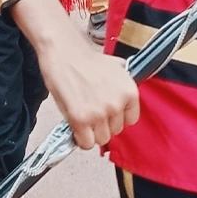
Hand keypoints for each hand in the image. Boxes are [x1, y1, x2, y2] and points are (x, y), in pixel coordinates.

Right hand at [39, 28, 139, 149]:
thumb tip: (125, 101)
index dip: (117, 117)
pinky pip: (86, 143)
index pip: (131, 120)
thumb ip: (124, 87)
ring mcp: (99, 113)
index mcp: (130, 92)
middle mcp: (117, 104)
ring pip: (101, 139)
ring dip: (91, 132)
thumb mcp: (116, 69)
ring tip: (83, 117)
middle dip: (104, 124)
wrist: (65, 53)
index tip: (108, 112)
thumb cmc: (87, 60)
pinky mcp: (80, 120)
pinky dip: (80, 138)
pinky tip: (76, 125)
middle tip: (92, 111)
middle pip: (115, 131)